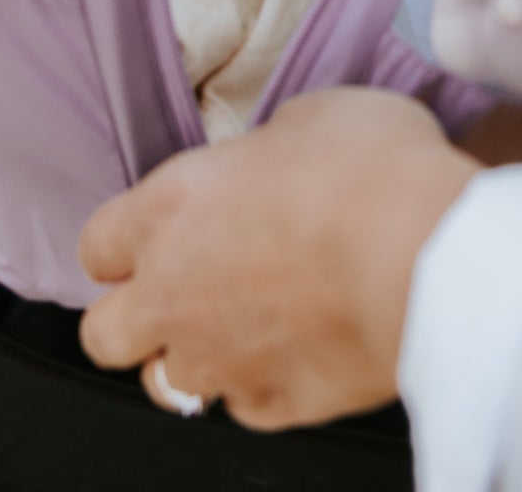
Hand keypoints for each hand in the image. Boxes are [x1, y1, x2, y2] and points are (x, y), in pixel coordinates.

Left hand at [77, 89, 479, 429]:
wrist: (425, 253)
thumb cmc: (370, 171)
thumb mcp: (311, 116)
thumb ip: (267, 151)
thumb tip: (274, 164)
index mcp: (170, 209)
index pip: (96, 245)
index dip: (124, 244)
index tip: (153, 236)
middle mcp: (173, 293)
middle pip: (103, 334)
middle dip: (132, 317)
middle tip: (180, 292)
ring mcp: (218, 360)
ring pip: (166, 384)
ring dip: (194, 358)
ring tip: (244, 328)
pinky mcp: (274, 406)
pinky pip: (246, 406)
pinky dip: (265, 383)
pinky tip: (301, 349)